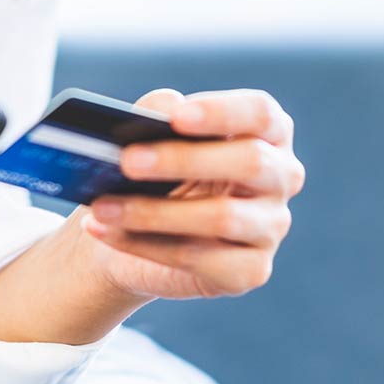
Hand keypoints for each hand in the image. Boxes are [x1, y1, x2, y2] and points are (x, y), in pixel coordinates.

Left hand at [72, 88, 303, 301]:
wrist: (132, 228)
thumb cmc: (153, 170)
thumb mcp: (152, 134)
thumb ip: (157, 114)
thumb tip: (158, 116)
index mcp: (266, 131)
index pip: (260, 113)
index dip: (222, 113)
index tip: (177, 118)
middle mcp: (281, 176)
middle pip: (250, 162)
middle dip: (183, 160)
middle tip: (127, 161)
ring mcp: (271, 226)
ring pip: (223, 217)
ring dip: (153, 212)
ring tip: (102, 206)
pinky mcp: (252, 270)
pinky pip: (200, 258)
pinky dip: (145, 246)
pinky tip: (107, 232)